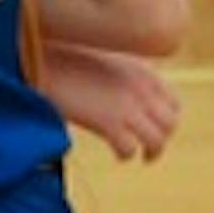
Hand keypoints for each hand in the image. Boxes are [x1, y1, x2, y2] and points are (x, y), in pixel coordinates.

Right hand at [39, 43, 179, 161]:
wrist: (40, 57)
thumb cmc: (64, 55)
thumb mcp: (106, 55)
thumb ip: (124, 73)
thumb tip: (126, 92)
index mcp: (142, 71)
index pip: (173, 103)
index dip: (165, 118)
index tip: (153, 125)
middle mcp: (141, 88)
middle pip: (169, 124)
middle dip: (161, 137)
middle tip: (149, 146)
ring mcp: (126, 106)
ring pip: (157, 141)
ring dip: (151, 152)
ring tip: (142, 157)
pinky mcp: (107, 122)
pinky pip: (129, 149)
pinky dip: (126, 155)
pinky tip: (118, 155)